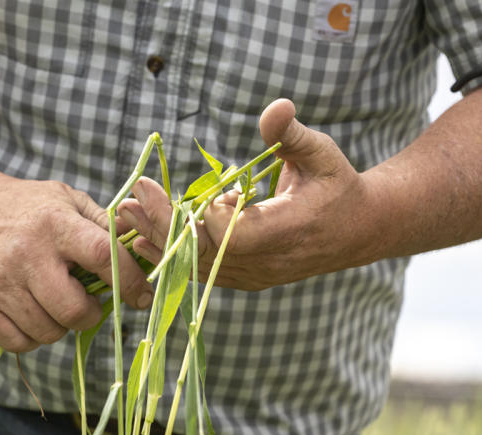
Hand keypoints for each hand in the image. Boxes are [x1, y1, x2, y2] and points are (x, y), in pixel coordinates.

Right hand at [0, 168, 154, 351]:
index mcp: (55, 224)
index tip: (141, 295)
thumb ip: (105, 226)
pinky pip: (20, 343)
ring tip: (56, 301)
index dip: (129, 281)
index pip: (103, 256)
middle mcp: (25, 255)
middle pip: (73, 311)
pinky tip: (34, 313)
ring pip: (48, 332)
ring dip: (62, 325)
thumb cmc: (29, 208)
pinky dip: (34, 336)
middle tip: (88, 301)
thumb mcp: (68, 200)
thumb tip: (145, 252)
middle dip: (91, 313)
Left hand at [117, 98, 386, 289]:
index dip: (211, 217)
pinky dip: (172, 255)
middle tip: (133, 198)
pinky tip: (142, 240)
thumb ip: (293, 135)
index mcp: (289, 231)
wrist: (356, 231)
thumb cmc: (337, 185)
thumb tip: (276, 108)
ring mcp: (254, 275)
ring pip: (198, 267)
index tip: (195, 193)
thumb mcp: (322, 153)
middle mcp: (268, 262)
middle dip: (165, 225)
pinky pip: (201, 273)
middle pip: (206, 252)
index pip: (236, 234)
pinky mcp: (243, 279)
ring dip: (159, 240)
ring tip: (125, 216)